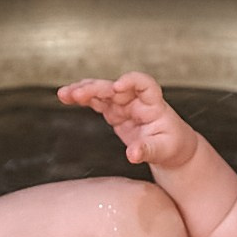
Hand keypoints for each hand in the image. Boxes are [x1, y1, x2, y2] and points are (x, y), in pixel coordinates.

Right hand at [57, 73, 198, 168]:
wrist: (171, 148)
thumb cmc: (172, 146)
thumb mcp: (163, 150)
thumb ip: (147, 150)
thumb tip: (132, 155)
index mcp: (153, 104)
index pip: (144, 84)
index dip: (131, 81)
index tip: (117, 86)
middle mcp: (137, 99)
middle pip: (114, 88)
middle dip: (96, 88)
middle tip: (77, 93)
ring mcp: (124, 104)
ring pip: (102, 92)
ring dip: (83, 90)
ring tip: (64, 94)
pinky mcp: (115, 112)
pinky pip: (96, 102)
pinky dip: (82, 99)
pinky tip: (66, 97)